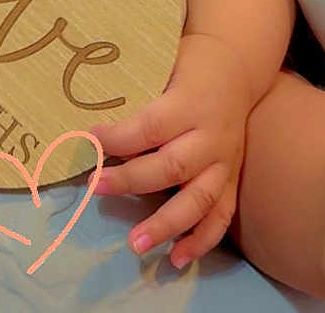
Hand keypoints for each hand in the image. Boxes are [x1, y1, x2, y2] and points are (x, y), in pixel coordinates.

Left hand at [90, 33, 253, 268]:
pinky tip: (176, 258)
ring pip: (198, 200)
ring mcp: (224, 163)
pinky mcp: (232, 180)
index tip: (89, 141)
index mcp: (190, 104)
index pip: (150, 127)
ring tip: (135, 245)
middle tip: (95, 189)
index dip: (118, 138)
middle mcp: (210, 137)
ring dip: (166, 225)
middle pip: (171, 166)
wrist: (236, 68)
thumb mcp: (163, 68)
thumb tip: (91, 122)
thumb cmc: (187, 66)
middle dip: (131, 181)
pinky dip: (200, 240)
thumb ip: (137, 95)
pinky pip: (220, 216)